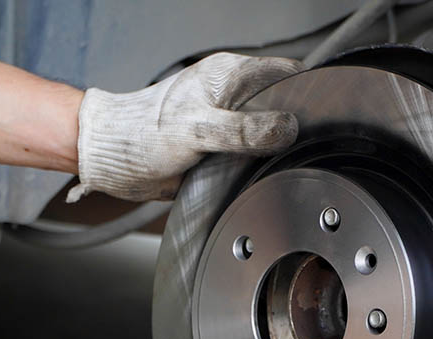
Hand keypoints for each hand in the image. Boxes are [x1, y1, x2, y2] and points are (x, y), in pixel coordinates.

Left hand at [67, 53, 301, 202]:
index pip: (284, 72)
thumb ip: (242, 130)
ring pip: (271, 132)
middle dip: (295, 124)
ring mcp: (230, 122)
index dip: (304, 91)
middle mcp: (232, 96)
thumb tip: (285, 129)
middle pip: (283, 104)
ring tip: (280, 163)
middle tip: (300, 148)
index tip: (317, 116)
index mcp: (228, 76)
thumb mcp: (196, 130)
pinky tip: (262, 173)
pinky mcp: (224, 147)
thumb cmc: (142, 133)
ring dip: (278, 149)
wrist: (115, 160)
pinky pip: (255, 154)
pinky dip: (261, 164)